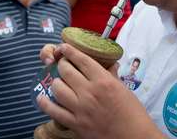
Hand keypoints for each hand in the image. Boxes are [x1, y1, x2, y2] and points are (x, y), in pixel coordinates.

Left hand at [37, 43, 164, 138]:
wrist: (135, 137)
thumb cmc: (133, 112)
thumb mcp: (122, 88)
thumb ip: (111, 74)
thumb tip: (108, 64)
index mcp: (103, 80)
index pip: (81, 60)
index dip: (70, 51)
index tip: (65, 47)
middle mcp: (89, 92)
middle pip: (66, 71)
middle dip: (62, 65)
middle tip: (64, 65)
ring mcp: (81, 109)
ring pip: (57, 88)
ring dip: (56, 82)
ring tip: (59, 81)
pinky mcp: (75, 124)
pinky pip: (54, 111)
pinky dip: (45, 103)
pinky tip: (42, 98)